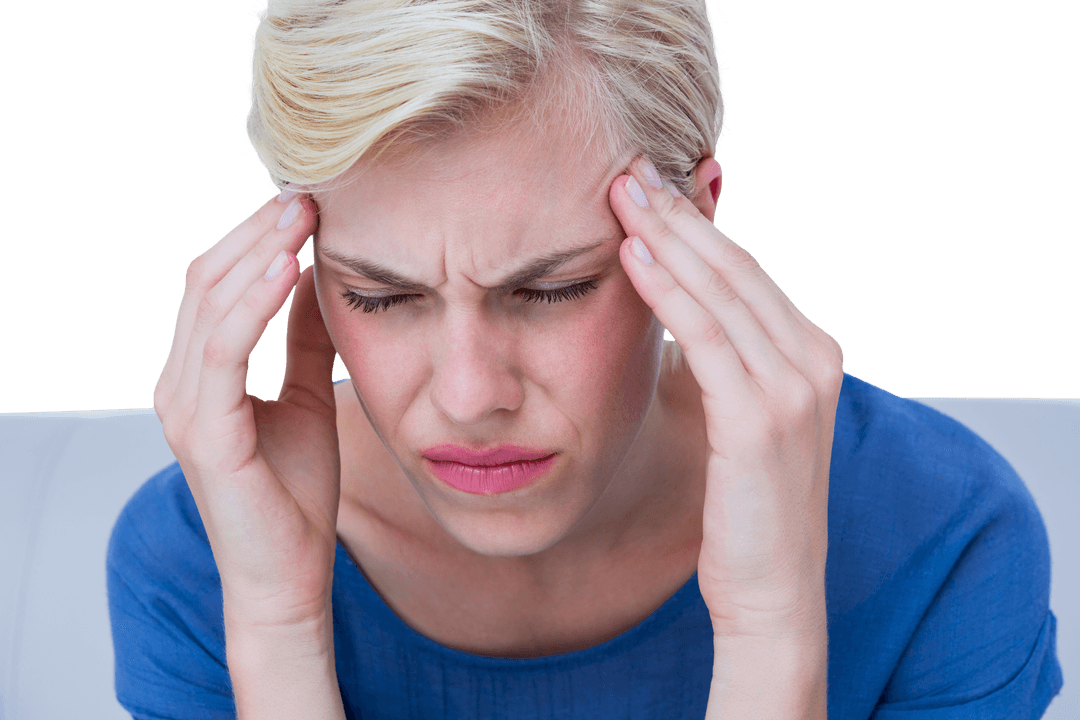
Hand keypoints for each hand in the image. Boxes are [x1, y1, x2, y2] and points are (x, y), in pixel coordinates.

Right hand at [152, 191, 340, 628]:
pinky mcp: (205, 433)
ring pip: (209, 305)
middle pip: (207, 282)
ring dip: (258, 253)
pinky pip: (223, 351)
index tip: (308, 204)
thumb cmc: (297, 492)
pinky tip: (287, 268)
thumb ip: (303, 339)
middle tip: (308, 195)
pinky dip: (253, 304)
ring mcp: (184, 408)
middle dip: (257, 233)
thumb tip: (316, 278)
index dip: (257, 239)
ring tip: (303, 215)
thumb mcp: (306, 395)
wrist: (291, 572)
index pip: (217, 285)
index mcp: (200, 376)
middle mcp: (180, 385)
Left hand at [609, 158, 844, 640]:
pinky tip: (633, 256)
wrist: (772, 590)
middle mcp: (813, 359)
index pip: (745, 272)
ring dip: (668, 236)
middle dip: (679, 214)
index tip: (647, 187)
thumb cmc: (743, 507)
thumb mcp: (736, 417)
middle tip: (627, 168)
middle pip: (735, 267)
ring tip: (620, 193)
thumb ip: (718, 359)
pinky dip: (669, 291)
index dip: (695, 225)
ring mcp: (794, 387)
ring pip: (723, 290)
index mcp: (810, 353)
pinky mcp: (762, 418)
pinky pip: (707, 337)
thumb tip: (672, 307)